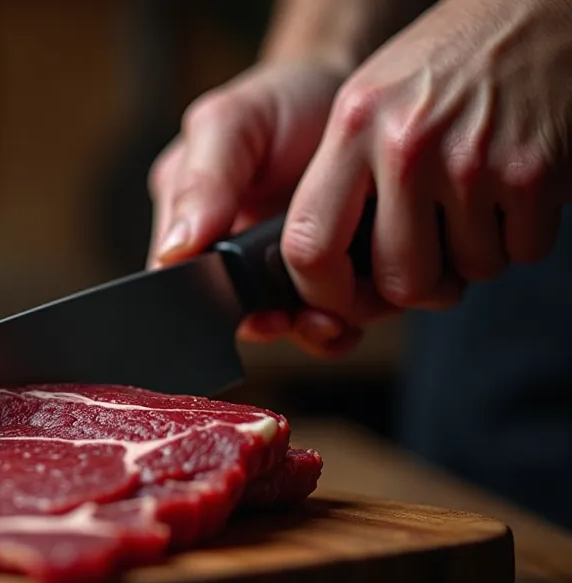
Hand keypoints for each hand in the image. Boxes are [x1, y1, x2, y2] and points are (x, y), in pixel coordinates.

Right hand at [147, 60, 366, 356]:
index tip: (252, 312)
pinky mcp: (331, 278)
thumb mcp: (231, 122)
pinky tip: (360, 310)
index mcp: (188, 224)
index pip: (178, 287)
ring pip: (285, 328)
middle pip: (233, 318)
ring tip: (335, 319)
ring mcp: (280, 272)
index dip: (209, 311)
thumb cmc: (283, 98)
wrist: (361, 94)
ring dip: (312, 331)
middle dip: (271, 325)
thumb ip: (201, 181)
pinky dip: (348, 323)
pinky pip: (331, 321)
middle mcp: (228, 257)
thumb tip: (173, 252)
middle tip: (302, 318)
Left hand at [279, 0, 571, 339]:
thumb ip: (338, 178)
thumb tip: (312, 267)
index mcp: (354, 128)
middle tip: (427, 247)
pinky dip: (520, 236)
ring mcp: (474, 163)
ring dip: (473, 251)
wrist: (535, 13)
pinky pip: (520, 253)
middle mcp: (407, 147)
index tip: (337, 293)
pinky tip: (513, 187)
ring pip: (467, 272)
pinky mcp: (535, 175)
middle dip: (418, 280)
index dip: (321, 291)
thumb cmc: (442, 67)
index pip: (310, 247)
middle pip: (400, 281)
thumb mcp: (367, 103)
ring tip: (474, 196)